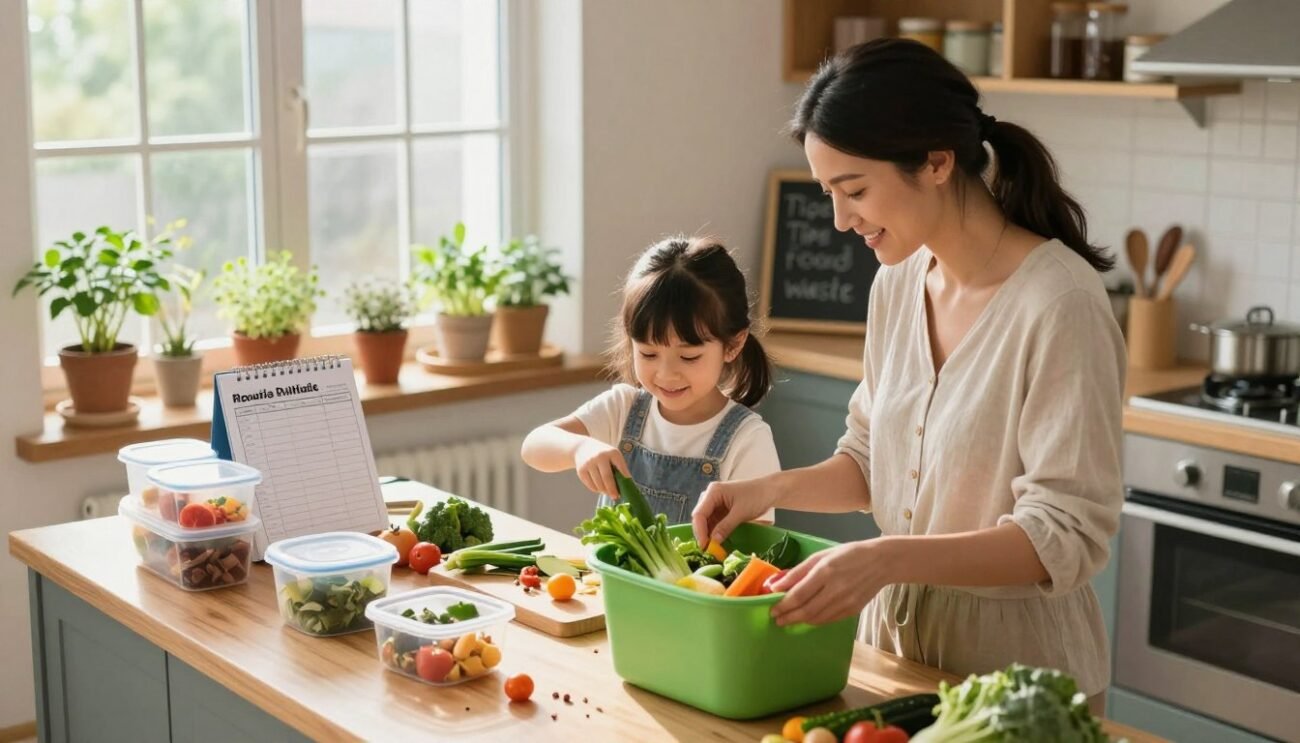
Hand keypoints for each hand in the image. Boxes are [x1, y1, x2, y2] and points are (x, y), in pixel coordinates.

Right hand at [573, 439, 629, 499]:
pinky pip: (590, 485)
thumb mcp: (612, 455)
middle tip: (615, 497)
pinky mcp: (581, 471)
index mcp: (612, 452)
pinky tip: (599, 488)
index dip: (624, 479)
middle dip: (612, 489)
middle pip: (607, 477)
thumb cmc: (603, 454)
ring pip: (598, 483)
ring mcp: (589, 463)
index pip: (620, 467)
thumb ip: (619, 467)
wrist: (582, 448)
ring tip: (607, 492)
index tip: (627, 489)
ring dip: (604, 491)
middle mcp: (600, 456)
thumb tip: (627, 485)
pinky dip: (596, 489)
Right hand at [691, 476, 779, 546]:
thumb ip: (725, 527)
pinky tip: (718, 542)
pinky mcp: (722, 509)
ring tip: (713, 548)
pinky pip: (714, 522)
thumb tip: (713, 542)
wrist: (770, 491)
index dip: (699, 531)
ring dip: (708, 534)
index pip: (699, 514)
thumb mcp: (741, 513)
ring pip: (706, 521)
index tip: (704, 546)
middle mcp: (711, 496)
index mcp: (713, 492)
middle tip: (708, 549)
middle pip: (700, 517)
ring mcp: (716, 503)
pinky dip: (715, 532)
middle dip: (703, 533)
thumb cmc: (757, 496)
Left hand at [769, 539, 893, 626]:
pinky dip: (814, 621)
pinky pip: (829, 620)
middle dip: (788, 617)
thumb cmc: (848, 554)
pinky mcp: (853, 610)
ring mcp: (846, 602)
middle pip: (806, 610)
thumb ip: (797, 572)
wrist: (881, 562)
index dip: (783, 604)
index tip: (771, 608)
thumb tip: (775, 585)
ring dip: (799, 621)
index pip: (799, 594)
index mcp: (825, 571)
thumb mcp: (820, 556)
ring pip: (817, 618)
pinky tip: (806, 618)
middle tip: (776, 619)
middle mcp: (835, 589)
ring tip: (788, 620)